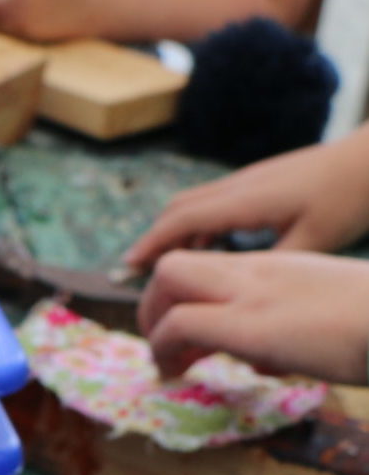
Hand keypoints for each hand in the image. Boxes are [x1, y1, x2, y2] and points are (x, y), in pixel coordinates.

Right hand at [125, 133, 368, 269]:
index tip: (128, 269)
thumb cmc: (349, 197)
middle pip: (177, 209)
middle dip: (154, 240)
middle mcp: (240, 185)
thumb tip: (234, 295)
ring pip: (194, 203)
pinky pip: (214, 202)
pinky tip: (211, 249)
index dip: (150, 246)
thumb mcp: (313, 241)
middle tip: (140, 273)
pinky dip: (199, 226)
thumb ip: (268, 267)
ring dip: (176, 233)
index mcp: (245, 202)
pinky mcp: (261, 179)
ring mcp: (249, 179)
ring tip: (172, 268)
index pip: (180, 222)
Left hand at [139, 249, 368, 381]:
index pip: (210, 267)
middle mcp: (260, 272)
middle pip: (174, 264)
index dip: (186, 300)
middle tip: (168, 349)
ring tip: (170, 364)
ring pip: (166, 280)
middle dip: (154, 307)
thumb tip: (264, 362)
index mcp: (281, 269)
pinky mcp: (251, 326)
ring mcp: (253, 294)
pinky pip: (179, 325)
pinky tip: (176, 376)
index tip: (192, 339)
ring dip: (153, 325)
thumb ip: (289, 334)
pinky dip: (164, 351)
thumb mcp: (327, 322)